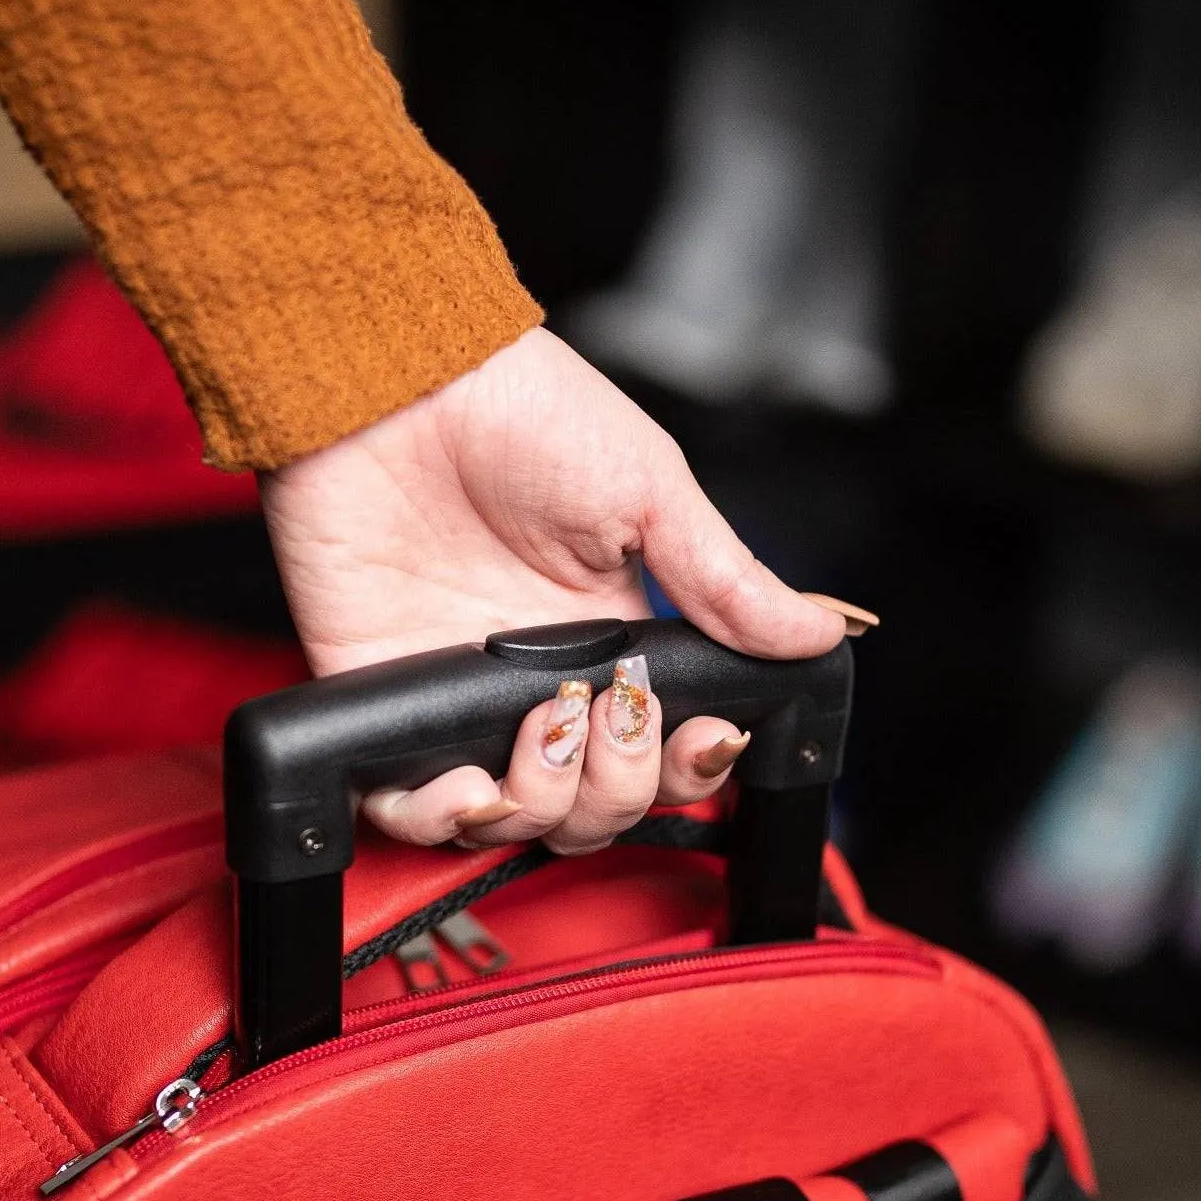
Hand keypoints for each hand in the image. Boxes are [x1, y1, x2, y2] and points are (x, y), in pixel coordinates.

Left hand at [259, 327, 857, 853]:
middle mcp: (540, 681)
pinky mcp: (384, 698)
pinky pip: (411, 805)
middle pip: (598, 802)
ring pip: (518, 818)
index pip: (663, 747)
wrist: (400, 383)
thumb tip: (816, 635)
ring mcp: (462, 697)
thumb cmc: (517, 413)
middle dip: (620, 784)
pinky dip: (443, 817)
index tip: (701, 734)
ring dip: (546, 801)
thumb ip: (726, 581)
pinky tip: (470, 783)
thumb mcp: (647, 489)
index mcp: (611, 638)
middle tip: (613, 711)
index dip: (688, 764)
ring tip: (548, 726)